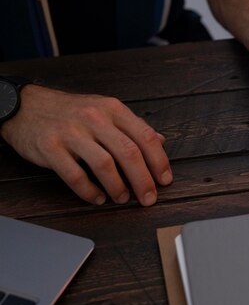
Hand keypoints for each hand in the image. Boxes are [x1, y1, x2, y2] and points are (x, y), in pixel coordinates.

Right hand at [0, 85, 171, 205]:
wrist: (27, 106)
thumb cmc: (72, 111)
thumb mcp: (106, 110)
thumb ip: (133, 126)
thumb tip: (161, 141)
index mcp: (113, 109)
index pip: (145, 136)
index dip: (159, 161)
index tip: (165, 179)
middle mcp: (95, 118)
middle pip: (128, 152)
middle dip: (143, 179)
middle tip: (149, 197)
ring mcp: (72, 133)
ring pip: (104, 164)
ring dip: (118, 186)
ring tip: (122, 198)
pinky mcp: (51, 148)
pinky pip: (75, 175)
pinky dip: (89, 191)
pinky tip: (98, 198)